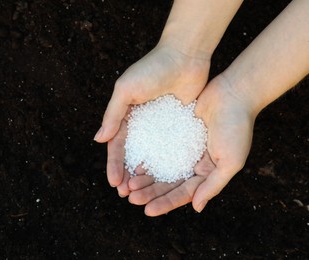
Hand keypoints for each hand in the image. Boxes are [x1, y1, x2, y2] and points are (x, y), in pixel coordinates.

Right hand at [94, 44, 210, 196]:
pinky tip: (165, 180)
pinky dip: (166, 164)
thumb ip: (113, 115)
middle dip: (128, 175)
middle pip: (133, 155)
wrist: (185, 56)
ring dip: (146, 175)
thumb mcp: (126, 90)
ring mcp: (160, 127)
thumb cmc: (152, 69)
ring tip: (143, 192)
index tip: (114, 183)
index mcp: (126, 115)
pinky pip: (171, 149)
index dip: (114, 164)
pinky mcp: (179, 127)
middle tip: (127, 195)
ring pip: (151, 156)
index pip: (117, 145)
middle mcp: (142, 124)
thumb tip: (99, 140)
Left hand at [127, 75, 255, 214]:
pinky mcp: (176, 133)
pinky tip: (134, 164)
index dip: (166, 203)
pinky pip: (159, 148)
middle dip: (150, 192)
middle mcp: (194, 164)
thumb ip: (213, 185)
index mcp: (208, 173)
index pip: (184, 193)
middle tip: (131, 198)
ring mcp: (184, 149)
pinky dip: (148, 157)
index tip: (147, 211)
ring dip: (146, 178)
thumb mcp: (231, 161)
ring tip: (128, 184)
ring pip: (161, 167)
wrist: (234, 93)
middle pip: (168, 183)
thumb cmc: (237, 128)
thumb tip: (196, 208)